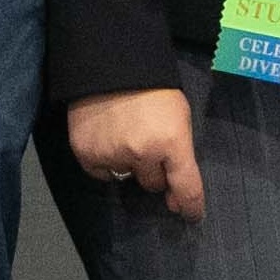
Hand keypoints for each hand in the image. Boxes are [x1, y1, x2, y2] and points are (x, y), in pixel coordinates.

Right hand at [67, 86, 204, 220]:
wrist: (111, 64)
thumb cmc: (154, 88)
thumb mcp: (179, 115)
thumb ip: (179, 152)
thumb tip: (174, 192)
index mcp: (172, 141)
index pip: (186, 187)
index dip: (191, 206)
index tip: (192, 215)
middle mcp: (143, 153)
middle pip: (153, 183)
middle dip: (155, 170)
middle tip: (148, 143)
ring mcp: (114, 154)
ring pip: (127, 178)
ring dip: (130, 163)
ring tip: (125, 132)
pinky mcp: (88, 154)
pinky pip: (102, 174)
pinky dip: (106, 162)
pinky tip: (107, 138)